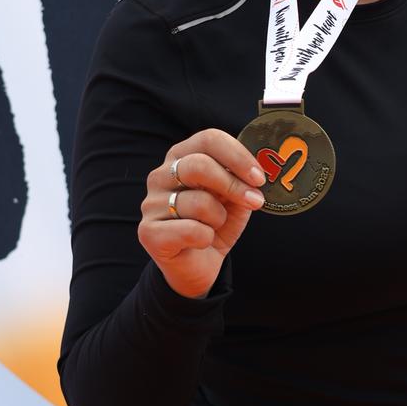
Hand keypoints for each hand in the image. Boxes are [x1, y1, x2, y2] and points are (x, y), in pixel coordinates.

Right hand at [139, 129, 266, 299]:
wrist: (197, 265)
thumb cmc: (215, 225)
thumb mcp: (234, 199)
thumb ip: (241, 181)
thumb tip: (253, 174)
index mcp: (181, 157)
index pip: (209, 139)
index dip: (238, 156)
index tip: (258, 178)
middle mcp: (161, 175)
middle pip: (200, 165)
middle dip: (234, 185)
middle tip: (255, 201)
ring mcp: (151, 203)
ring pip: (199, 202)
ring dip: (219, 218)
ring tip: (214, 227)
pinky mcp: (148, 231)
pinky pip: (191, 230)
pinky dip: (206, 238)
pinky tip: (201, 242)